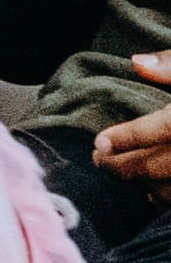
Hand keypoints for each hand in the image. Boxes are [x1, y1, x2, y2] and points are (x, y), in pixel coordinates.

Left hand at [96, 56, 170, 186]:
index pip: (161, 130)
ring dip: (146, 186)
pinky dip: (168, 200)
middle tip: (98, 161)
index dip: (127, 138)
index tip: (99, 142)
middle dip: (126, 166)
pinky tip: (154, 195)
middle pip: (161, 165)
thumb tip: (136, 62)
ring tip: (120, 176)